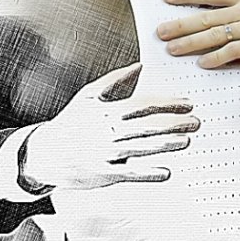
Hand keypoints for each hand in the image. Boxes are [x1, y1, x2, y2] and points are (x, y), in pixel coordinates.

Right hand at [23, 63, 199, 189]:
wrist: (44, 153)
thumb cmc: (70, 123)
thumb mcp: (87, 96)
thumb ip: (114, 80)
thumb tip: (139, 66)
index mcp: (106, 111)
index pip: (142, 105)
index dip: (166, 104)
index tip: (186, 104)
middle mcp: (107, 132)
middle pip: (146, 126)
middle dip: (174, 123)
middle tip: (195, 122)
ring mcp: (106, 154)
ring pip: (141, 148)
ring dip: (166, 145)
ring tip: (186, 141)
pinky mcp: (104, 174)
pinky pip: (130, 174)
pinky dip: (149, 173)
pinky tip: (166, 172)